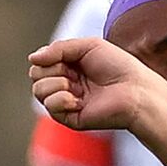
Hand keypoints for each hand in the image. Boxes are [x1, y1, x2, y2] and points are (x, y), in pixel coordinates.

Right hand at [28, 36, 161, 134]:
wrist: (135, 91)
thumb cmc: (118, 66)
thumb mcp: (87, 46)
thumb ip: (58, 49)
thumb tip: (31, 58)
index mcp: (70, 68)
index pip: (41, 62)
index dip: (50, 57)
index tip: (70, 58)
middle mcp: (66, 85)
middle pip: (35, 75)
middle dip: (51, 69)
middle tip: (74, 73)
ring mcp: (67, 103)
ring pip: (38, 90)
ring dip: (54, 83)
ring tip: (77, 87)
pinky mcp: (71, 119)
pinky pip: (50, 107)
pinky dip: (60, 99)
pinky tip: (78, 100)